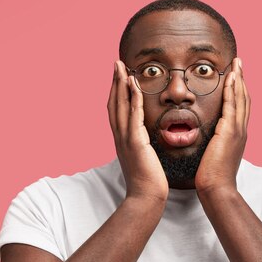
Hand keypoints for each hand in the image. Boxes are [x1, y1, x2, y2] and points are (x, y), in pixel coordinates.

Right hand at [107, 61, 168, 202]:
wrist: (146, 199)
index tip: (119, 77)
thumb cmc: (148, 184)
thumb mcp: (143, 161)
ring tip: (122, 67)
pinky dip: (133, 98)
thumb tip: (145, 145)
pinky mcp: (135, 142)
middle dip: (115, 82)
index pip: (116, 111)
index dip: (116, 93)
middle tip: (116, 63)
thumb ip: (142, 149)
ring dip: (120, 84)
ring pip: (120, 106)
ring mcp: (126, 139)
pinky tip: (134, 85)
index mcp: (122, 141)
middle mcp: (120, 137)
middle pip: (113, 103)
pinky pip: (133, 115)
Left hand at [195, 57, 250, 193]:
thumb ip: (213, 145)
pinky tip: (230, 77)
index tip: (235, 76)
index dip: (239, 90)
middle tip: (239, 62)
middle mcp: (241, 131)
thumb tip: (207, 141)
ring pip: (241, 99)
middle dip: (242, 79)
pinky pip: (232, 105)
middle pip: (244, 99)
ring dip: (239, 79)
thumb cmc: (212, 177)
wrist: (217, 189)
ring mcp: (237, 131)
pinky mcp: (229, 132)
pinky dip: (232, 90)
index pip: (240, 107)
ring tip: (236, 63)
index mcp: (237, 136)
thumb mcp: (213, 156)